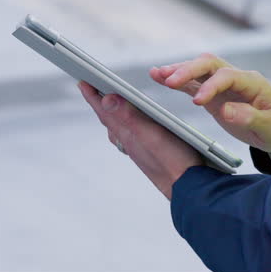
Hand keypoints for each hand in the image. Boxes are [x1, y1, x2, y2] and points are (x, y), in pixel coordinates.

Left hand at [78, 81, 202, 199]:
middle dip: (99, 102)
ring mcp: (138, 150)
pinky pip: (130, 136)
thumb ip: (129, 116)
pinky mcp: (148, 154)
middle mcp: (129, 143)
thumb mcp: (152, 134)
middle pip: (109, 119)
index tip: (81, 82)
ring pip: (118, 129)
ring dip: (111, 114)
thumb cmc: (174, 162)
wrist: (188, 189)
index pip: (105, 112)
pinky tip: (132, 127)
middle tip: (89, 89)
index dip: (92, 96)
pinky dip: (125, 125)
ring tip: (106, 104)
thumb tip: (106, 98)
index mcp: (128, 135)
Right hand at [150, 54, 270, 158]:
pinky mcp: (215, 93)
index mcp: (252, 83)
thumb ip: (250, 118)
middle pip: (210, 64)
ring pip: (199, 69)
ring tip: (156, 74)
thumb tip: (225, 110)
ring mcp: (224, 84)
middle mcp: (236, 78)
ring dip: (179, 70)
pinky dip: (178, 79)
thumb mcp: (270, 128)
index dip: (211, 86)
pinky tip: (159, 77)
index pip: (227, 76)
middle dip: (189, 70)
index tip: (197, 102)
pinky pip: (194, 83)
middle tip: (169, 80)